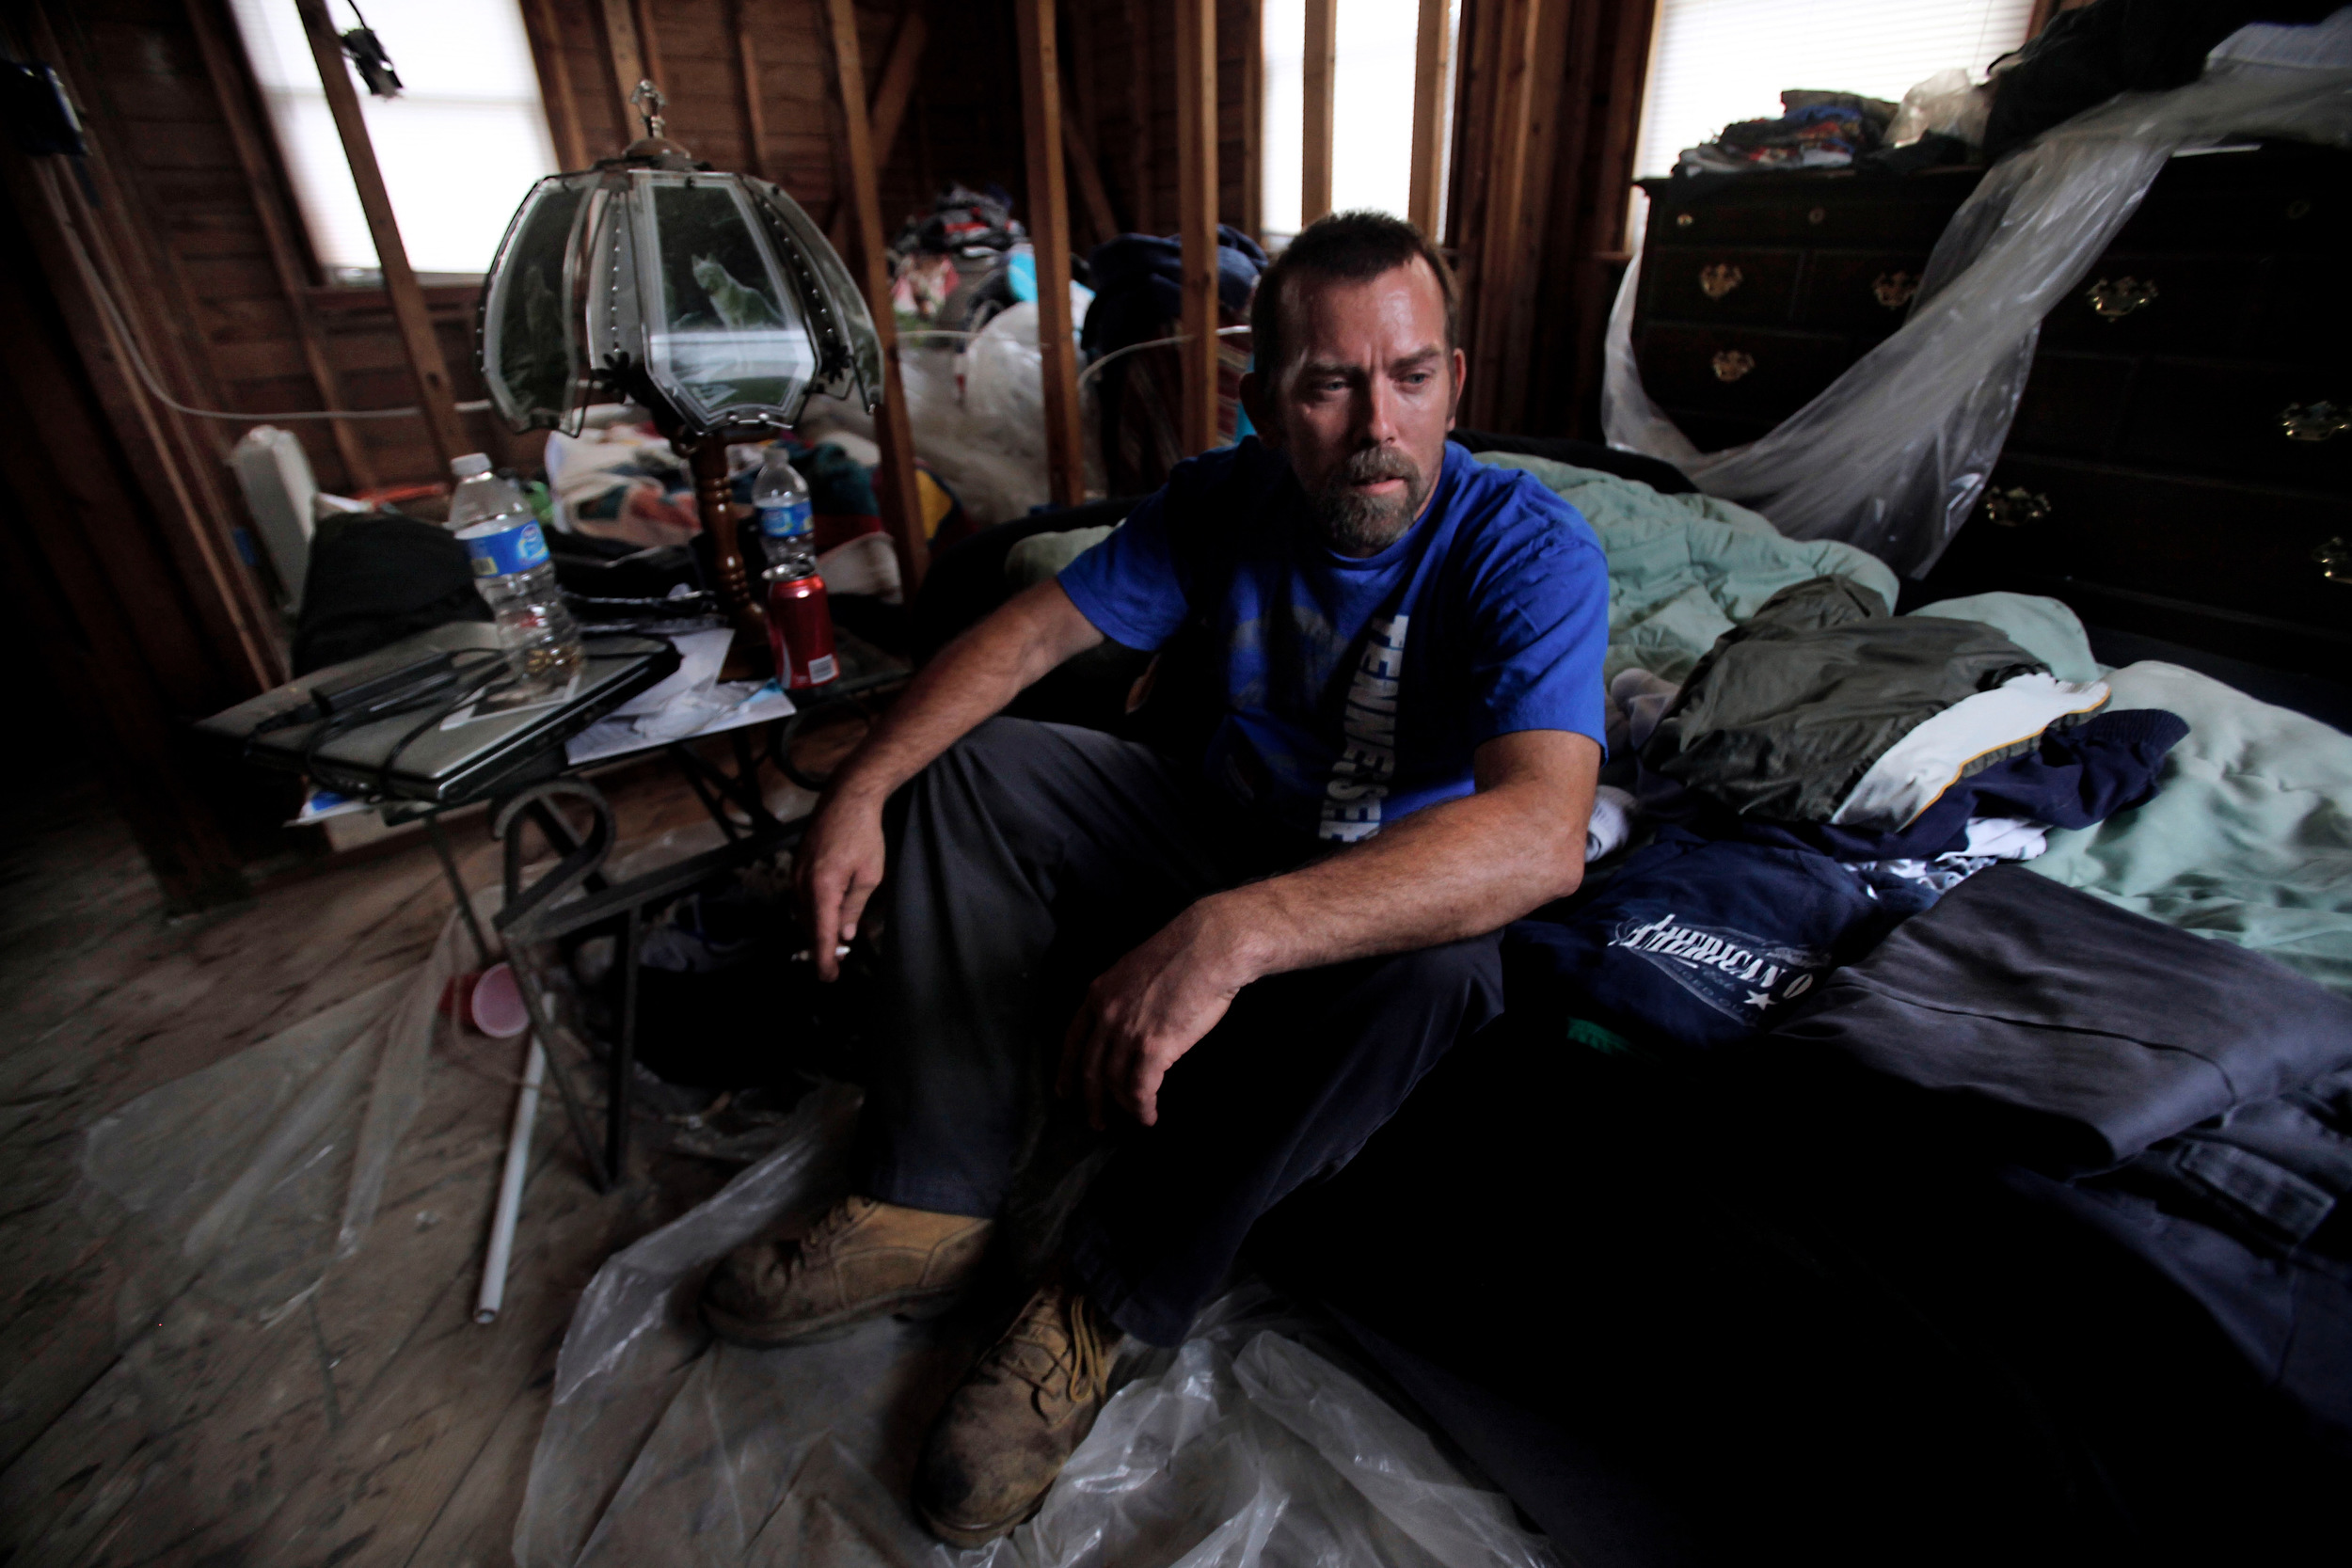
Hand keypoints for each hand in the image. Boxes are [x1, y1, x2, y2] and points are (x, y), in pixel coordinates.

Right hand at [793, 788, 885, 981]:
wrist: (847, 798)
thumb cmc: (863, 834)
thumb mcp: (869, 875)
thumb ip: (853, 908)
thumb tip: (844, 934)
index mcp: (823, 888)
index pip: (821, 934)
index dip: (824, 959)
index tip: (828, 977)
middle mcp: (803, 883)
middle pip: (808, 927)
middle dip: (821, 947)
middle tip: (836, 963)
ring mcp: (796, 873)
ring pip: (803, 913)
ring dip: (816, 930)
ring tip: (833, 943)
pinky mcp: (797, 865)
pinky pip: (800, 898)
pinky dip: (812, 912)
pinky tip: (825, 917)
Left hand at [1057, 904, 1252, 1128]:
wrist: (1209, 947)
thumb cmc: (1185, 952)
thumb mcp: (1137, 969)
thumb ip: (1126, 997)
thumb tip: (1132, 1019)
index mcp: (1099, 993)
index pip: (1073, 1040)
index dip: (1067, 1069)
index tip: (1064, 1091)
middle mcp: (1106, 1015)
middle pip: (1089, 1068)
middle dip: (1090, 1100)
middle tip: (1095, 1121)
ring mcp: (1127, 1032)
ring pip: (1114, 1083)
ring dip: (1124, 1107)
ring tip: (1135, 1118)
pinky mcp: (1153, 1048)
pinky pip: (1140, 1089)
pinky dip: (1143, 1108)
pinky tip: (1150, 1116)